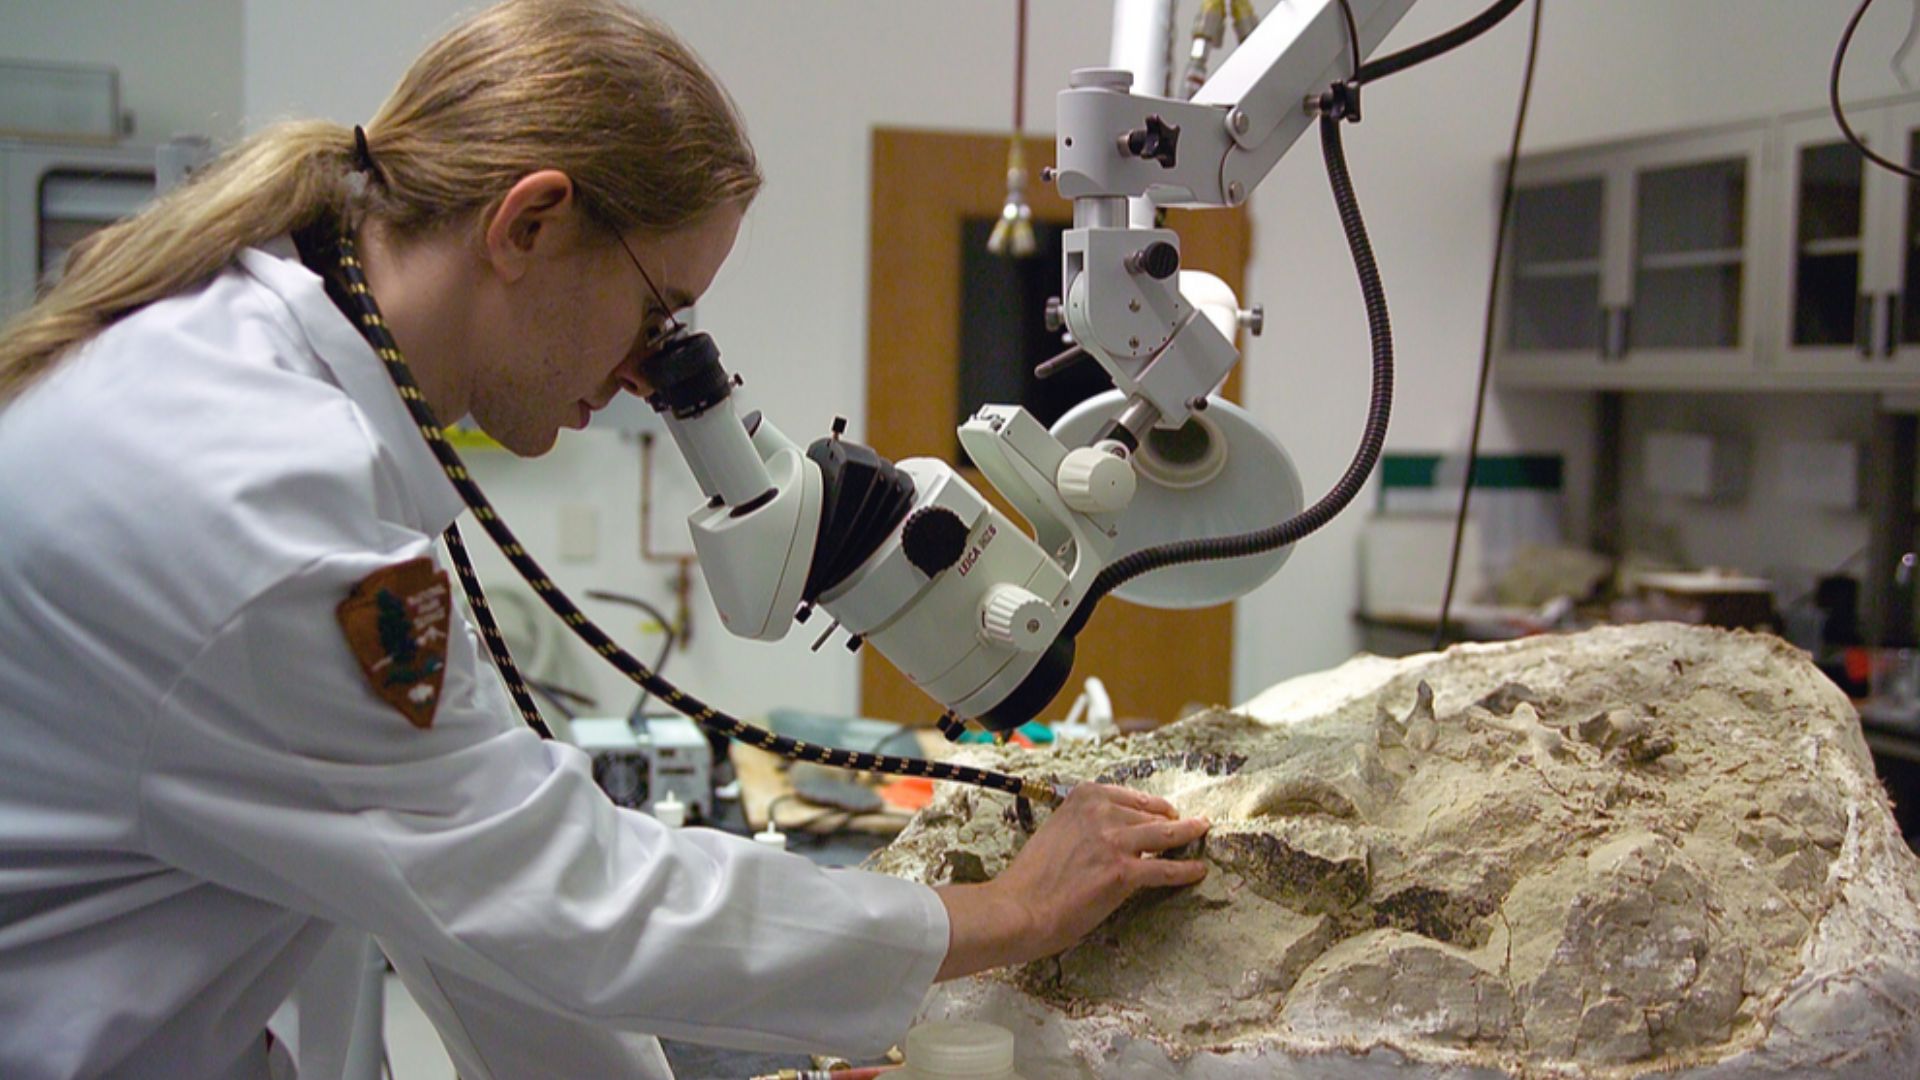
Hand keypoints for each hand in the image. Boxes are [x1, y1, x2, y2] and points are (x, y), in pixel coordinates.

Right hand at [934, 784, 1207, 980]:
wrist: (1018, 907)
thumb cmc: (1031, 877)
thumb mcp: (1056, 830)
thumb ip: (1084, 823)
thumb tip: (1111, 832)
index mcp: (1083, 797)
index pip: (1131, 796)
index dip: (1153, 805)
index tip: (1165, 809)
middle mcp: (1101, 812)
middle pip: (1151, 814)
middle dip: (1172, 820)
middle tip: (1189, 825)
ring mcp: (1114, 841)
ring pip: (1165, 835)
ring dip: (1187, 835)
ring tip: (1201, 835)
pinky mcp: (1123, 873)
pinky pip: (1165, 869)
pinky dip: (1185, 870)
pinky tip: (1198, 870)